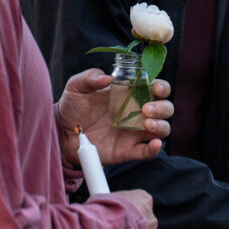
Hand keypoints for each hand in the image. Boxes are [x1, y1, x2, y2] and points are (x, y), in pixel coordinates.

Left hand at [57, 69, 173, 165]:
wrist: (63, 132)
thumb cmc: (74, 106)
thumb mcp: (76, 86)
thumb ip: (89, 77)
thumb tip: (107, 78)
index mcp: (131, 94)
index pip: (157, 88)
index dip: (161, 87)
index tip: (155, 87)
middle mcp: (138, 113)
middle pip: (165, 109)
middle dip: (162, 108)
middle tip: (145, 109)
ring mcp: (135, 132)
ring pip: (162, 129)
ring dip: (161, 126)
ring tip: (147, 124)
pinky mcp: (128, 150)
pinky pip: (147, 151)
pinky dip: (154, 148)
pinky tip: (154, 144)